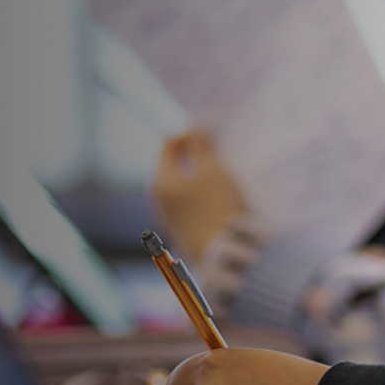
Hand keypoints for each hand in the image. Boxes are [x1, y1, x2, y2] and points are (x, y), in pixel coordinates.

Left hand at [151, 128, 250, 260]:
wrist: (226, 256)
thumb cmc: (218, 207)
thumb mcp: (212, 171)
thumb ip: (200, 147)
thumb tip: (192, 128)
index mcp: (161, 182)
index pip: (169, 145)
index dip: (189, 134)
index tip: (211, 134)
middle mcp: (158, 200)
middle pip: (171, 167)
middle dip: (191, 156)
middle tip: (216, 151)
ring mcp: (168, 218)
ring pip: (178, 187)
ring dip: (195, 177)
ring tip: (218, 176)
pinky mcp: (180, 232)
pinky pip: (185, 204)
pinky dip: (196, 195)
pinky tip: (215, 200)